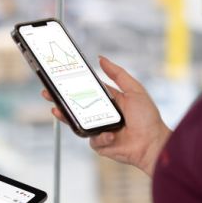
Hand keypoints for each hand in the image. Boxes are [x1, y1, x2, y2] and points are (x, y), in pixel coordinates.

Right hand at [44, 56, 171, 176]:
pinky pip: (92, 139)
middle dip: (61, 100)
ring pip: (77, 122)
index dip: (73, 85)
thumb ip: (118, 74)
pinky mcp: (100, 144)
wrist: (152, 143)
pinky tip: (110, 135)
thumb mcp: (134, 90)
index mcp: (109, 100)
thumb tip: (102, 59)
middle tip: (48, 93)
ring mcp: (99, 129)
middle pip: (76, 106)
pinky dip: (100, 136)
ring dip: (66, 116)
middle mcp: (102, 114)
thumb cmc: (147, 118)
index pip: (86, 90)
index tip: (60, 78)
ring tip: (57, 110)